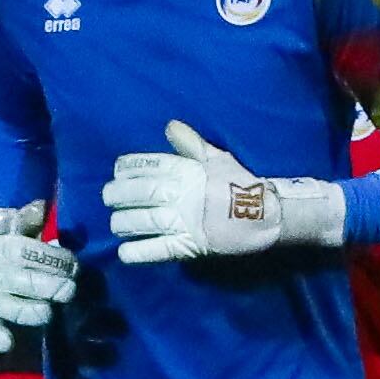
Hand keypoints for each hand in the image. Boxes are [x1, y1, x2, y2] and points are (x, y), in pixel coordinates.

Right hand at [0, 204, 73, 349]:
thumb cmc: (13, 244)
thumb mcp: (18, 227)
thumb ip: (27, 219)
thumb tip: (39, 205)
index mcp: (1, 248)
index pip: (25, 253)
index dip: (51, 259)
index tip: (74, 265)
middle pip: (18, 279)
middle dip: (45, 285)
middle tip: (70, 289)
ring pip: (5, 304)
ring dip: (25, 310)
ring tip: (47, 312)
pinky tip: (7, 344)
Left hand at [107, 120, 347, 267]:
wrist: (272, 215)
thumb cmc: (242, 184)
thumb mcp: (219, 159)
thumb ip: (192, 145)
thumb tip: (170, 125)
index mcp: (189, 172)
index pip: (151, 165)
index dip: (129, 168)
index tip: (118, 171)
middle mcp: (183, 195)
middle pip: (141, 192)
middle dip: (118, 195)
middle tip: (108, 198)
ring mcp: (185, 221)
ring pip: (144, 220)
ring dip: (124, 222)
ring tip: (116, 223)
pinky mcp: (190, 246)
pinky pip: (159, 249)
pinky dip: (139, 252)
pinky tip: (124, 252)